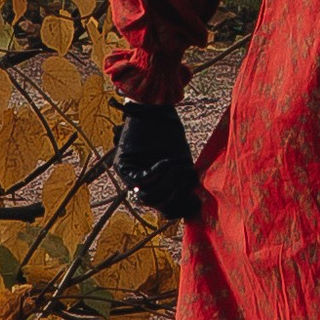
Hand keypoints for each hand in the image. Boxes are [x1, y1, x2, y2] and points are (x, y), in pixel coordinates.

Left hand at [116, 100, 205, 224]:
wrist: (154, 109)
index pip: (165, 210)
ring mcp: (128, 178)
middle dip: (177, 192)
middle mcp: (137, 186)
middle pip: (157, 205)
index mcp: (153, 187)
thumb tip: (193, 205)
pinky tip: (168, 160)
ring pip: (149, 196)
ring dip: (168, 182)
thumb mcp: (180, 162)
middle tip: (189, 173)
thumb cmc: (169, 133)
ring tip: (180, 165)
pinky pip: (141, 180)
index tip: (196, 200)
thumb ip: (183, 182)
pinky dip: (158, 172)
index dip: (181, 208)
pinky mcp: (122, 166)